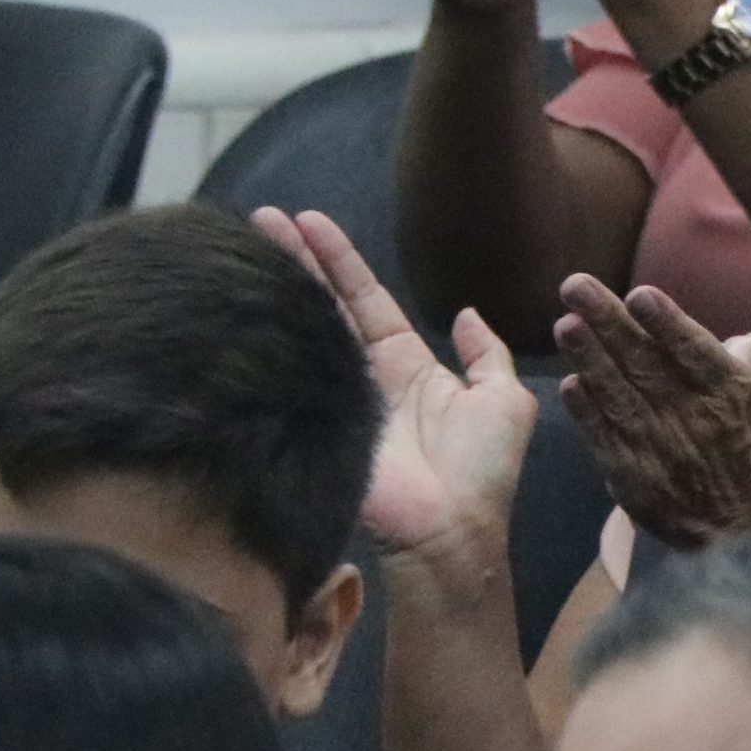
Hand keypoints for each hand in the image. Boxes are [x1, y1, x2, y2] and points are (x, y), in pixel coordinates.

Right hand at [257, 208, 536, 558]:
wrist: (452, 533)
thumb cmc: (483, 473)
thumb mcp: (504, 401)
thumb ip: (487, 355)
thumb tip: (468, 314)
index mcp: (407, 366)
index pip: (366, 299)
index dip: (339, 261)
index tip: (309, 220)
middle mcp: (366, 376)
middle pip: (324, 304)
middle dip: (295, 259)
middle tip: (261, 217)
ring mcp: (336, 398)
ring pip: (303, 328)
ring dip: (277, 283)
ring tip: (246, 238)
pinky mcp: (317, 423)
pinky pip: (291, 372)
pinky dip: (269, 337)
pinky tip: (246, 300)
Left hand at [556, 257, 750, 548]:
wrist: (745, 526)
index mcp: (730, 389)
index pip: (694, 351)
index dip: (667, 323)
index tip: (640, 293)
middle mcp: (695, 418)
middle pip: (646, 365)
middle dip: (609, 324)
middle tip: (574, 287)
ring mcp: (661, 448)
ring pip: (620, 397)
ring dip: (590, 360)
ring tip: (565, 325)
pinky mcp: (634, 476)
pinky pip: (607, 438)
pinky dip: (589, 413)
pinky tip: (571, 383)